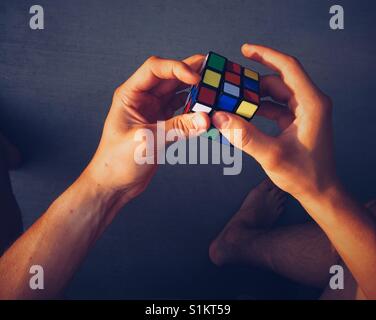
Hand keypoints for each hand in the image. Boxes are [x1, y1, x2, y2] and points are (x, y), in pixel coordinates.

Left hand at [84, 55, 209, 202]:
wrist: (114, 183)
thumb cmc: (118, 162)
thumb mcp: (148, 141)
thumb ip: (177, 128)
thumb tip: (205, 119)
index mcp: (130, 95)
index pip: (154, 69)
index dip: (176, 68)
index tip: (196, 78)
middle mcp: (141, 99)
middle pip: (168, 77)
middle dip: (189, 72)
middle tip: (211, 67)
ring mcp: (152, 111)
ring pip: (176, 92)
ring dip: (193, 89)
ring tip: (212, 84)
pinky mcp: (161, 124)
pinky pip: (180, 110)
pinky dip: (193, 108)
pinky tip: (205, 107)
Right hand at [212, 44, 336, 200]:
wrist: (320, 191)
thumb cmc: (304, 175)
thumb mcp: (272, 155)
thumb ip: (245, 136)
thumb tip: (220, 118)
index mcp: (311, 104)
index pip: (288, 68)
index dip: (265, 55)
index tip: (245, 50)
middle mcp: (310, 103)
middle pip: (278, 81)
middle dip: (253, 82)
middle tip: (230, 84)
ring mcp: (304, 112)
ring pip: (276, 94)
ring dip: (255, 97)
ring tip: (233, 100)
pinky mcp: (298, 121)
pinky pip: (276, 107)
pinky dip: (259, 109)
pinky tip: (243, 114)